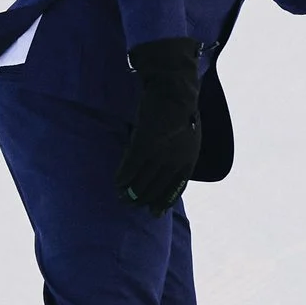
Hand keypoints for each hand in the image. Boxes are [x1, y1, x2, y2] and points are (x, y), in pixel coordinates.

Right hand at [115, 37, 202, 210]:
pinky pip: (130, 167)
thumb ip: (180, 154)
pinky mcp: (144, 144)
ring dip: (129, 191)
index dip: (163, 202)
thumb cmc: (180, 112)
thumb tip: (169, 169)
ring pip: (142, 180)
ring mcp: (160, 153)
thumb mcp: (188, 137)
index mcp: (188, 160)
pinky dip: (123, 176)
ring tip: (121, 196)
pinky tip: (117, 182)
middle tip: (129, 203)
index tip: (153, 213)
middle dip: (141, 198)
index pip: (175, 189)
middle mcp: (175, 161)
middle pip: (155, 188)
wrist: (174, 91)